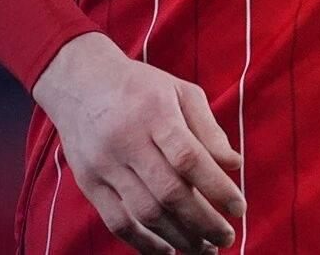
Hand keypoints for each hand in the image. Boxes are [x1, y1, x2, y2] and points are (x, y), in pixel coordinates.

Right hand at [33, 32, 245, 253]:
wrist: (80, 82)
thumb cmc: (140, 88)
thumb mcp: (179, 91)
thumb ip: (208, 128)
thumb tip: (234, 165)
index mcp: (155, 111)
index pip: (189, 157)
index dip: (217, 187)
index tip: (239, 208)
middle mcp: (128, 139)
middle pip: (169, 191)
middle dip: (203, 221)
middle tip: (226, 238)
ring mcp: (105, 163)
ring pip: (145, 212)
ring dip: (180, 237)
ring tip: (203, 248)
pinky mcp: (89, 183)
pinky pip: (118, 222)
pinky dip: (145, 243)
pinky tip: (168, 250)